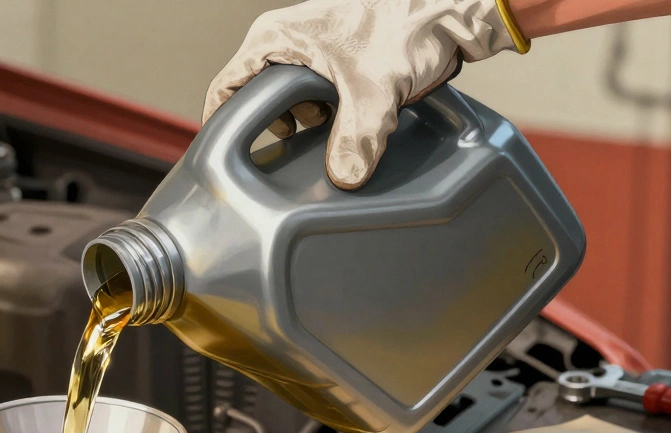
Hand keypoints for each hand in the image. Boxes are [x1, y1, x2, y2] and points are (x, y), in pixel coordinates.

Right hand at [203, 0, 521, 188]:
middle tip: (297, 146)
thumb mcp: (375, 92)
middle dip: (276, 127)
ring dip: (304, 122)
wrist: (450, 8)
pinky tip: (346, 123)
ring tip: (330, 130)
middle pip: (255, 98)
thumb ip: (355, 139)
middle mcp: (285, 40)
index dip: (221, 126)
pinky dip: (324, 113)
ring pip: (287, 99)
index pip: (225, 87)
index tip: (226, 162)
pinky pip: (312, 94)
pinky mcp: (334, 56)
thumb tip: (343, 178)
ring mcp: (309, 47)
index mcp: (275, 38)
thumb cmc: (407, 25)